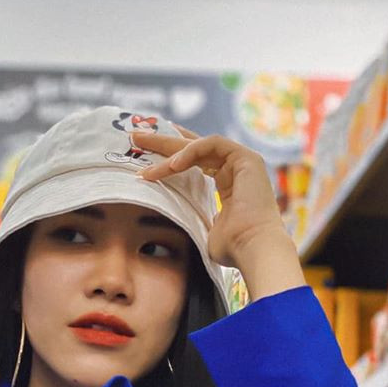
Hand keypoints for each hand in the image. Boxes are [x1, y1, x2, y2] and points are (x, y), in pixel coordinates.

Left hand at [131, 127, 304, 299]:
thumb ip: (190, 217)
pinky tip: (172, 165)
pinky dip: (191, 151)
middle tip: (135, 137)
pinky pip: (212, 144)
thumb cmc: (231, 248)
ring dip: (169, 147)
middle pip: (193, 148)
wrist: (252, 249)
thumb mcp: (202, 229)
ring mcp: (242, 162)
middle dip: (163, 142)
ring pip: (199, 145)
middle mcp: (235, 170)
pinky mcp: (246, 158)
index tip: (143, 157)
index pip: (195, 162)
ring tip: (141, 147)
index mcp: (226, 185)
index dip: (169, 157)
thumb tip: (168, 221)